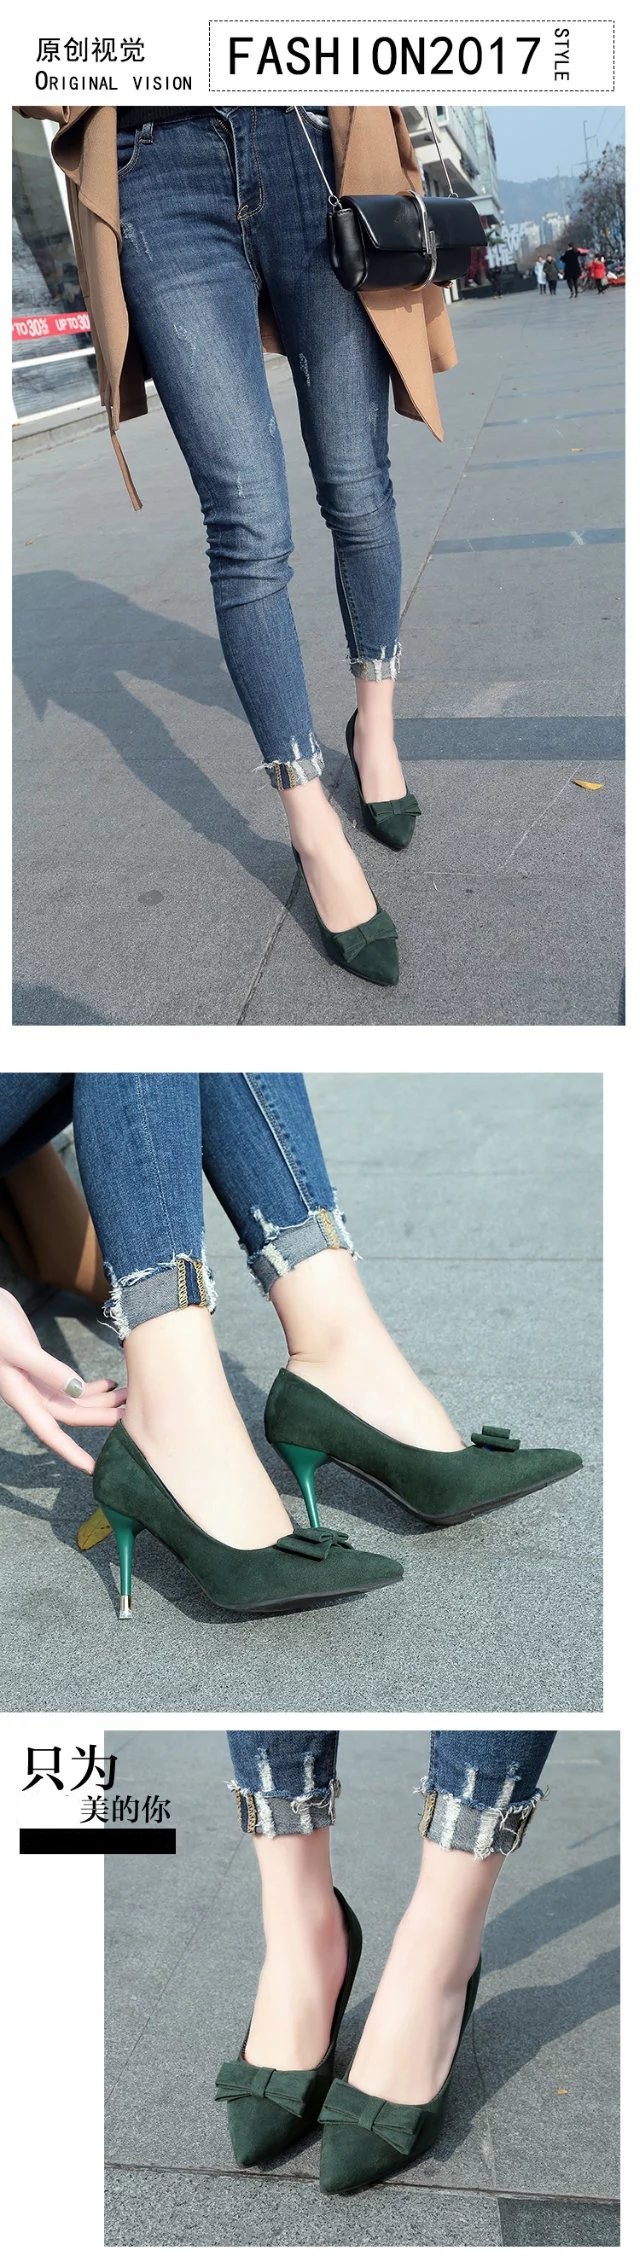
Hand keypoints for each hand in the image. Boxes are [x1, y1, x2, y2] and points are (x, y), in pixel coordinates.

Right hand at [0, 1286, 125, 1472]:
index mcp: (21, 1395)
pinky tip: (109, 1383)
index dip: (71, 1452)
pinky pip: (69, 1384)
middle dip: (101, 1418)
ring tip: (128, 1395)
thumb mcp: (19, 1348)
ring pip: (73, 1400)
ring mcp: (36, 1380)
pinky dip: (90, 1386)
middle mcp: (30, 1393)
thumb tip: (78, 1390)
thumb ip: (47, 1369)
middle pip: (71, 1415)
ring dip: (100, 1401)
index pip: (50, 1432)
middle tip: (131, 1418)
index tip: (93, 1468)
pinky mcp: (41, 1366)